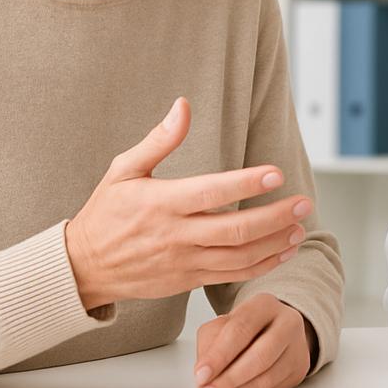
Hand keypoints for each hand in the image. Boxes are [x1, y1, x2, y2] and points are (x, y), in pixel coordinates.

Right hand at [64, 96, 312, 308]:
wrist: (83, 268)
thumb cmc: (106, 213)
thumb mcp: (124, 169)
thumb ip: (158, 140)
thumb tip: (183, 106)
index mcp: (161, 203)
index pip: (211, 193)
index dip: (246, 183)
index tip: (276, 173)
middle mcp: (175, 235)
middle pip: (234, 230)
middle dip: (274, 216)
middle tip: (304, 202)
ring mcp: (183, 262)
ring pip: (238, 258)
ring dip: (273, 243)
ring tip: (300, 227)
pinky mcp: (188, 281)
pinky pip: (230, 276)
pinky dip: (260, 266)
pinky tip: (282, 252)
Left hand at [193, 294, 313, 387]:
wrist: (274, 330)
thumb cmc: (245, 328)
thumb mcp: (222, 324)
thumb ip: (209, 342)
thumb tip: (204, 372)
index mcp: (264, 304)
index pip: (241, 328)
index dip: (219, 354)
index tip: (201, 374)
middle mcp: (287, 322)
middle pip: (261, 355)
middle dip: (230, 378)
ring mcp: (297, 346)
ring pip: (269, 377)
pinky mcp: (299, 369)